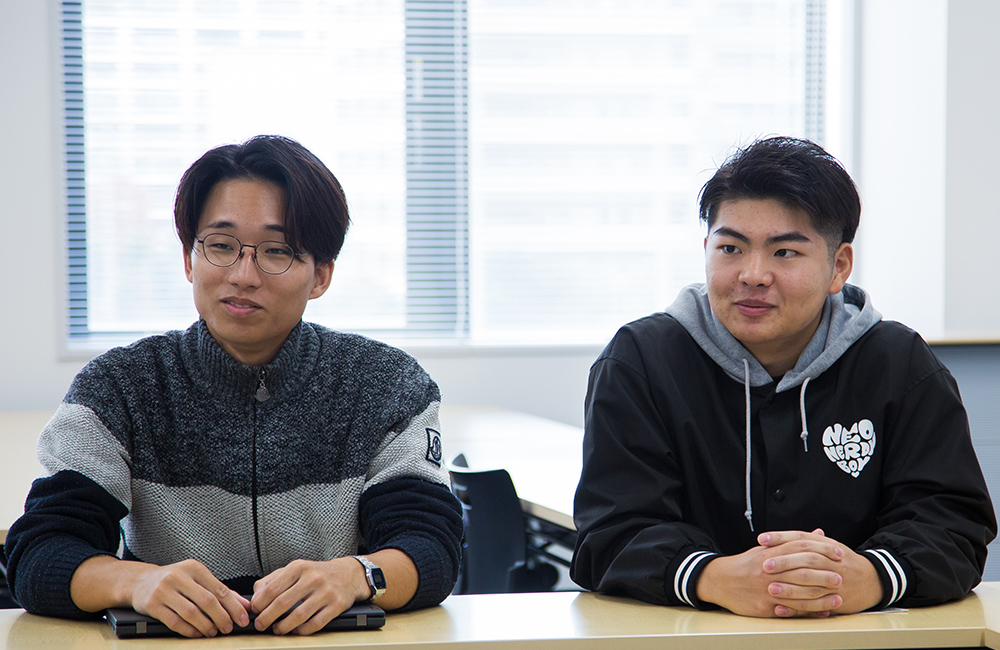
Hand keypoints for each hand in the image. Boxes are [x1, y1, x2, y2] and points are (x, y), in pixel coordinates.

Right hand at [128, 559, 249, 637]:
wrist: (140, 581)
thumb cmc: (175, 580)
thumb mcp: (197, 578)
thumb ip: (220, 591)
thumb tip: (244, 605)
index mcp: (194, 568)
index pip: (219, 589)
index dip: (234, 606)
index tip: (243, 619)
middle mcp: (179, 577)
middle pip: (207, 601)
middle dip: (221, 617)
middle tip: (228, 628)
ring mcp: (164, 590)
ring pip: (191, 613)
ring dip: (206, 626)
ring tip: (213, 632)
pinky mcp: (152, 605)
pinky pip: (174, 621)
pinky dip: (189, 630)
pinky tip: (197, 633)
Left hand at [250, 558, 369, 634]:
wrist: (348, 574)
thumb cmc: (317, 573)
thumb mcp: (295, 569)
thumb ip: (272, 580)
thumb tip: (255, 597)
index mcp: (299, 567)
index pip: (272, 588)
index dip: (260, 603)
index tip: (254, 611)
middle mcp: (313, 578)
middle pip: (282, 603)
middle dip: (267, 618)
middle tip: (261, 624)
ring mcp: (326, 592)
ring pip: (298, 616)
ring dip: (283, 627)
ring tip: (277, 629)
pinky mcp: (336, 606)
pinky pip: (315, 624)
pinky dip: (302, 630)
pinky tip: (296, 630)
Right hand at [696, 528, 842, 617]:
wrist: (720, 581)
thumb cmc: (746, 565)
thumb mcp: (766, 548)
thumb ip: (793, 541)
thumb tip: (818, 533)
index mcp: (771, 553)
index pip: (801, 547)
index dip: (822, 549)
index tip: (838, 553)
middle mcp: (769, 570)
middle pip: (802, 571)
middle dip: (824, 574)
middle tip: (841, 577)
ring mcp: (767, 589)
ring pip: (799, 593)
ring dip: (821, 597)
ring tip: (838, 598)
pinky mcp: (765, 606)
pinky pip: (790, 610)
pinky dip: (808, 612)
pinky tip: (821, 612)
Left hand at [760, 529, 882, 615]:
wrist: (872, 580)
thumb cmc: (842, 561)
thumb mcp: (827, 546)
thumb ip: (804, 541)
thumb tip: (776, 537)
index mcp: (826, 545)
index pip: (801, 538)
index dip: (781, 537)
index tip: (762, 538)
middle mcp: (831, 561)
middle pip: (806, 559)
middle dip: (784, 562)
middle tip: (764, 565)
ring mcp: (835, 581)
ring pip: (811, 584)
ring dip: (789, 587)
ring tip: (770, 588)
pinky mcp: (836, 599)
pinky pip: (815, 604)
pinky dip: (796, 607)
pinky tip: (781, 608)